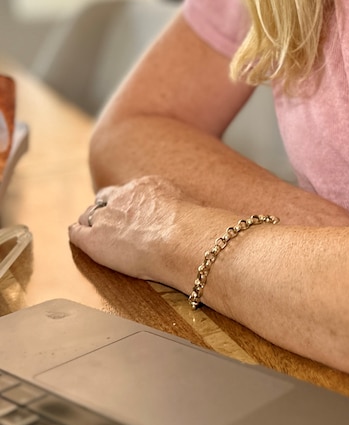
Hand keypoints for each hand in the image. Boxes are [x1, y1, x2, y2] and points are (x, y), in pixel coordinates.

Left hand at [69, 175, 204, 286]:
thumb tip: (195, 216)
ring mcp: (107, 216)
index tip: (130, 213)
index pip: (127, 191)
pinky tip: (80, 238)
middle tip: (110, 223)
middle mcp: (124, 196)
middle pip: (105, 199)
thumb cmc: (195, 229)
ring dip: (91, 224)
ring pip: (89, 215)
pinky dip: (77, 234)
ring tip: (93, 233)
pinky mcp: (94, 238)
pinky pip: (76, 232)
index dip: (126, 204)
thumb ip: (182, 207)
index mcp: (146, 186)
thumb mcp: (190, 207)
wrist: (183, 239)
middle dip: (106, 210)